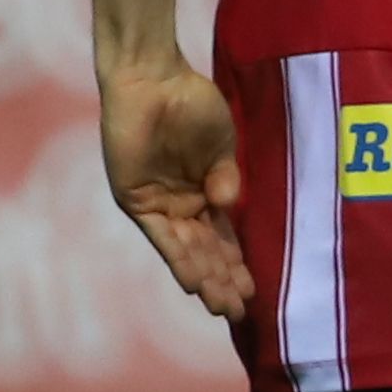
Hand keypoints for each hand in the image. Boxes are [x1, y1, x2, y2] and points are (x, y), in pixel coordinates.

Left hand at [100, 58, 253, 317]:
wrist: (153, 79)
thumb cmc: (191, 103)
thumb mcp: (222, 145)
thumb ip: (226, 178)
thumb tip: (228, 208)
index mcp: (205, 195)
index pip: (223, 239)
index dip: (237, 265)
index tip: (254, 292)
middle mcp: (182, 206)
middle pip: (206, 252)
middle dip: (223, 282)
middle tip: (239, 313)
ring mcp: (159, 205)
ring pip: (185, 251)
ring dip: (203, 279)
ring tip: (221, 307)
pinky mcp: (136, 200)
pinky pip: (160, 236)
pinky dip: (177, 258)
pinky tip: (192, 283)